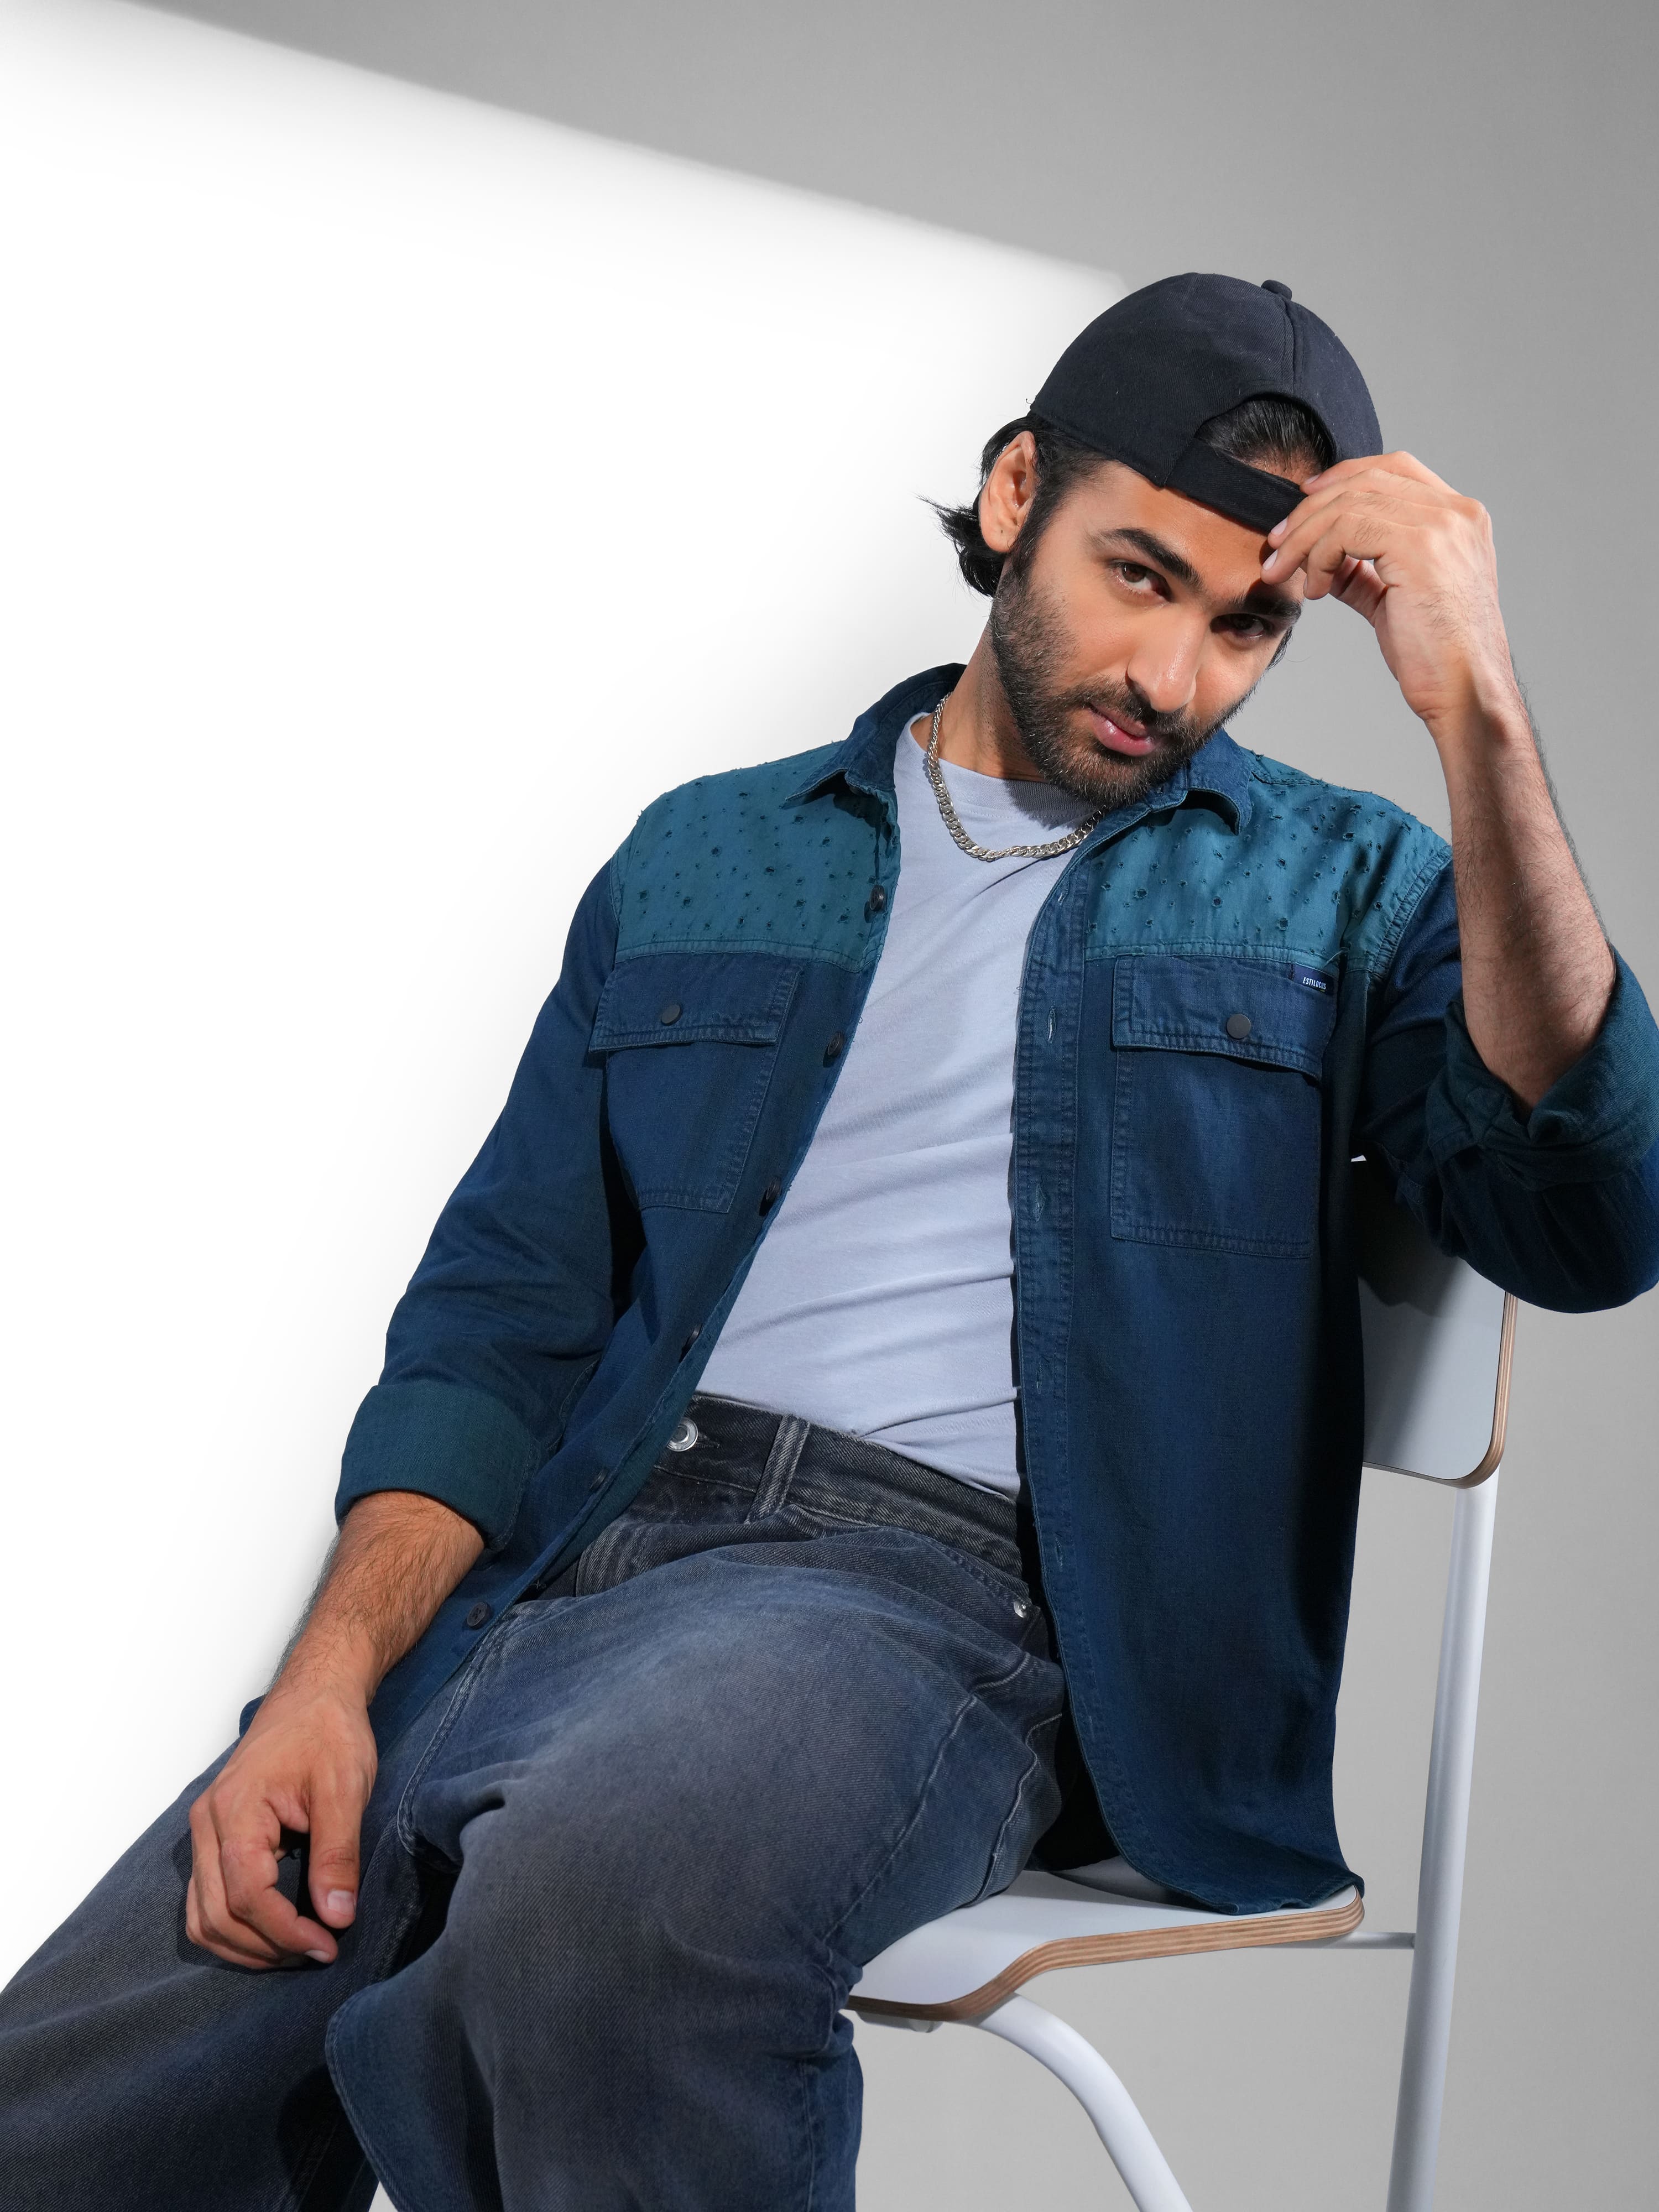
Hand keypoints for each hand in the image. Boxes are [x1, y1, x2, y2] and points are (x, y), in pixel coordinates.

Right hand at [186, 1677, 376, 1969]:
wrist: (315, 1693)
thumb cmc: (329, 1730)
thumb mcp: (344, 1788)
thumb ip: (338, 1855)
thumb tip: (337, 1916)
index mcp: (235, 1810)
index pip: (245, 1897)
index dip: (285, 1932)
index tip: (327, 1945)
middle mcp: (208, 1824)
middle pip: (215, 1915)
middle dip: (265, 1947)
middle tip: (316, 1953)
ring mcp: (206, 1830)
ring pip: (203, 1914)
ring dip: (245, 1945)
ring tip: (295, 1951)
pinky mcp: (216, 1834)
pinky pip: (208, 1897)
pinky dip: (234, 1925)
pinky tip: (274, 1931)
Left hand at [1261, 453, 1517, 738]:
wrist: (1464, 691)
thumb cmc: (1434, 656)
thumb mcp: (1394, 600)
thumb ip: (1365, 572)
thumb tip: (1326, 561)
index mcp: (1459, 518)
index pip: (1395, 468)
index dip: (1343, 476)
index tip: (1304, 502)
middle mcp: (1456, 512)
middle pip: (1366, 479)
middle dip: (1311, 510)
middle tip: (1277, 545)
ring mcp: (1442, 525)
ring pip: (1349, 503)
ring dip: (1304, 537)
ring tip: (1286, 573)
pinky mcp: (1419, 546)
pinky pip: (1347, 528)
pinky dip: (1319, 555)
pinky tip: (1317, 589)